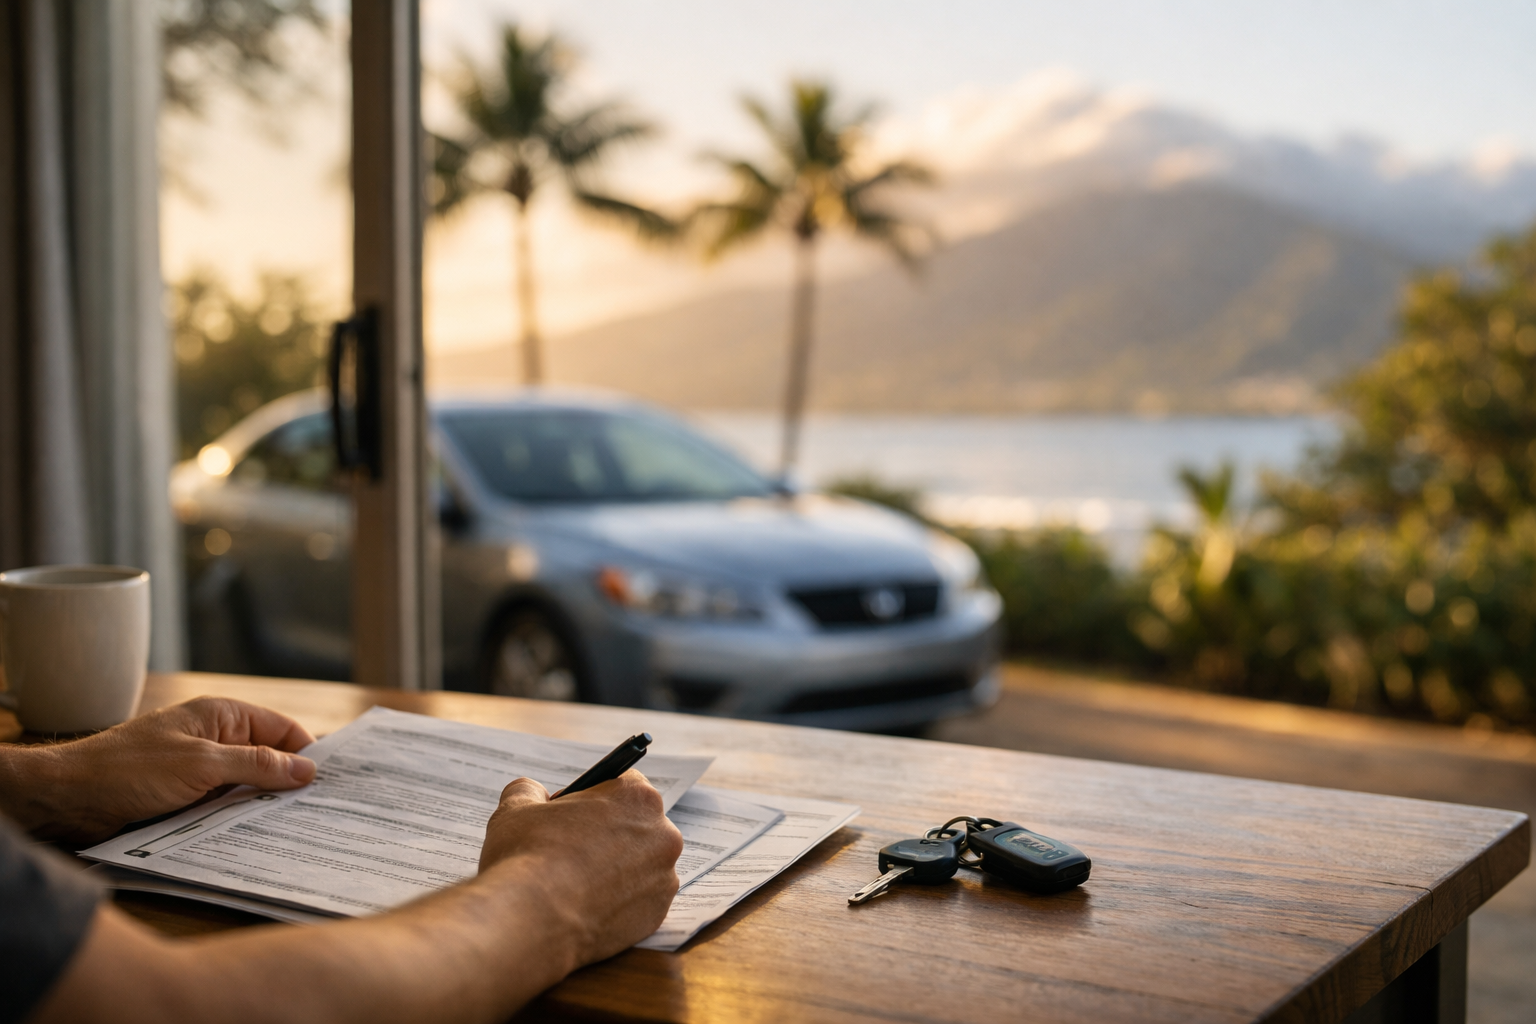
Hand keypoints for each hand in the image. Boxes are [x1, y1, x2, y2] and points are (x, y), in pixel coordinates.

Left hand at [0, 697, 316, 841]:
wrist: (66, 799)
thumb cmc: (128, 770)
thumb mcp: (201, 764)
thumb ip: (256, 765)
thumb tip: (307, 769)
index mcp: (221, 716)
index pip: (282, 729)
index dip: (308, 753)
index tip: (333, 783)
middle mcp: (214, 739)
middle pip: (268, 758)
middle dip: (290, 782)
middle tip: (323, 810)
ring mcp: (199, 769)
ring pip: (247, 786)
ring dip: (264, 805)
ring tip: (297, 828)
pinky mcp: (185, 796)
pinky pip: (225, 806)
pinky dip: (240, 819)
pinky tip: (258, 837)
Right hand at [479, 771, 683, 964]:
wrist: (530, 922)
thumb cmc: (527, 858)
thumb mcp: (517, 808)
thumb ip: (530, 790)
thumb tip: (534, 793)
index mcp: (638, 798)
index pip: (625, 785)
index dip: (596, 798)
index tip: (576, 814)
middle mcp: (663, 835)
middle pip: (637, 827)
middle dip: (610, 835)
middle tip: (574, 851)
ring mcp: (663, 879)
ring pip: (641, 867)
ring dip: (617, 871)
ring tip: (577, 884)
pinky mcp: (657, 916)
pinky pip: (639, 902)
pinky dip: (619, 904)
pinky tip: (587, 908)